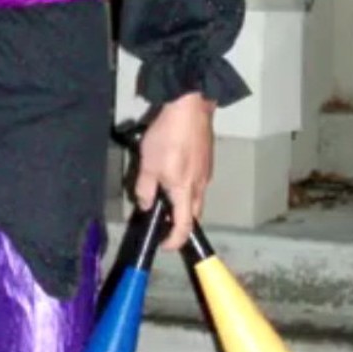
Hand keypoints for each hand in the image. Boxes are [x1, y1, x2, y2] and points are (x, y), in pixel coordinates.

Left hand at [134, 92, 215, 249]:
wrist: (190, 108)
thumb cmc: (167, 137)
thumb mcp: (148, 163)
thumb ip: (145, 188)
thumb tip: (145, 205)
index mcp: (185, 191)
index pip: (184, 227)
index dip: (174, 240)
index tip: (165, 243)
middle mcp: (201, 186)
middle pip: (193, 214)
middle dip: (180, 221)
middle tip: (163, 217)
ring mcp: (207, 172)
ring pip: (197, 197)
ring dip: (183, 201)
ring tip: (166, 192)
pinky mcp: (208, 158)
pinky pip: (199, 181)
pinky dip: (187, 185)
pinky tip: (175, 170)